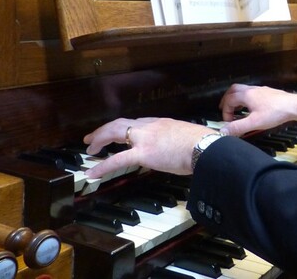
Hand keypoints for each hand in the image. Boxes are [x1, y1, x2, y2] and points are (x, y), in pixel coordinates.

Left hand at [83, 117, 216, 177]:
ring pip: (115, 133)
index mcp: (162, 123)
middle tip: (92, 138)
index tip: (120, 133)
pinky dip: (103, 166)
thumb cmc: (204, 144)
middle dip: (104, 129)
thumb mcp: (189, 136)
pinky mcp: (144, 153)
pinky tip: (92, 173)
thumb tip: (183, 148)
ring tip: (90, 150)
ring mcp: (146, 139)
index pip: (138, 122)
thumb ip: (180, 140)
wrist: (206, 147)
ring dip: (99, 139)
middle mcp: (151, 127)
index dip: (125, 127)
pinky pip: (118, 160)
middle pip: (121, 123)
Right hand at [218, 83, 296, 136]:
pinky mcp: (268, 92)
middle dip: (227, 99)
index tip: (228, 122)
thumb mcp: (254, 123)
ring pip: (243, 90)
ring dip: (237, 98)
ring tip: (236, 109)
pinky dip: (246, 98)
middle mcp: (252, 89)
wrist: (293, 106)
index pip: (229, 100)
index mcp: (247, 95)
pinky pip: (252, 92)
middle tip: (225, 109)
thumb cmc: (274, 113)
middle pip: (234, 90)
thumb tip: (223, 131)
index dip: (225, 111)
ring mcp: (261, 89)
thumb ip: (238, 127)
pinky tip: (251, 107)